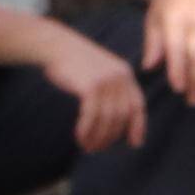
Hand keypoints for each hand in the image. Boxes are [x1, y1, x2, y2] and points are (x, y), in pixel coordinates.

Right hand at [35, 24, 147, 154]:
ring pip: (107, 119)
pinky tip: (80, 137)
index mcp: (125, 74)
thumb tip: (116, 121)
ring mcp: (107, 81)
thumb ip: (111, 91)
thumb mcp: (100, 72)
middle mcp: (120, 77)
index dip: (138, 126)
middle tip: (97, 148)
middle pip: (121, 116)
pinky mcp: (91, 86)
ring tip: (87, 146)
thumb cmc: (74, 63)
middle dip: (110, 136)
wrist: (56, 45)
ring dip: (97, 137)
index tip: (135, 144)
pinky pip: (92, 116)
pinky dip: (86, 130)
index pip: (137, 106)